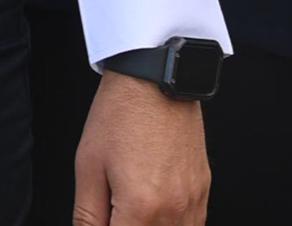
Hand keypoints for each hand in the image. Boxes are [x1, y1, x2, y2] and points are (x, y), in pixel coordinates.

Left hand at [73, 71, 207, 223]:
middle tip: (110, 211)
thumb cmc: (121, 114)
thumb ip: (88, 215)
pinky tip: (151, 209)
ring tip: (129, 207)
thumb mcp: (88, 165)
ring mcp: (193, 203)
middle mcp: (175, 211)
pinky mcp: (203, 191)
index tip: (99, 222)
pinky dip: (169, 225)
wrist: (156, 79)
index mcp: (142, 208)